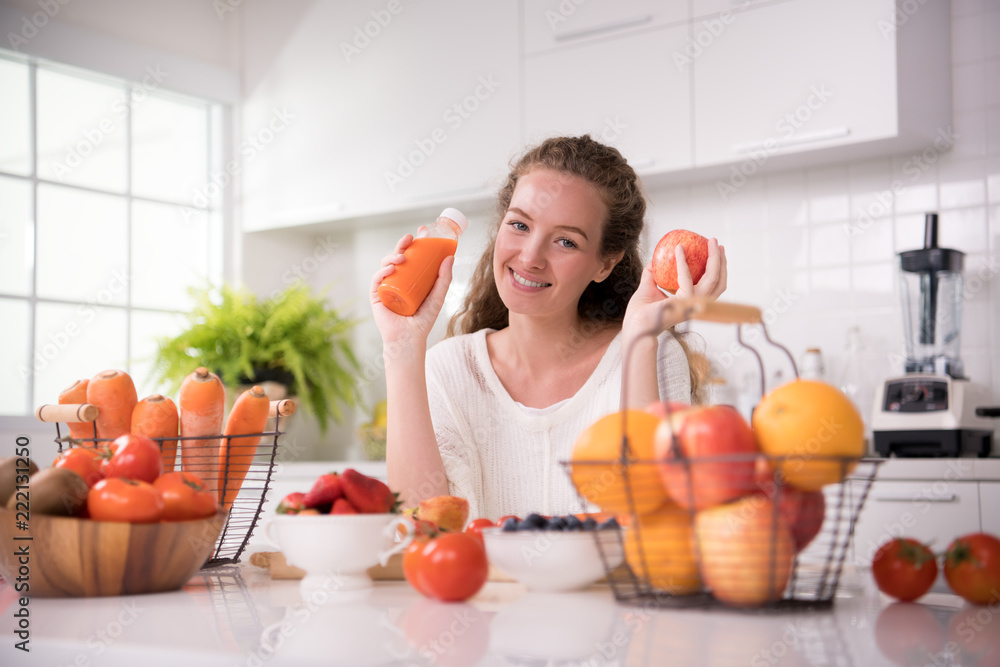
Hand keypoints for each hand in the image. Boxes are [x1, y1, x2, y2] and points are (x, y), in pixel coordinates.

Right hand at [370, 231, 454, 349]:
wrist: (409, 338)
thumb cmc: (423, 319)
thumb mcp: (437, 296)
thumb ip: (444, 278)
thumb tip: (450, 257)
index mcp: (410, 278)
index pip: (412, 256)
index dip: (414, 243)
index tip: (422, 232)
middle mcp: (397, 280)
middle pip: (398, 257)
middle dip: (402, 245)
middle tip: (410, 238)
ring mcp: (386, 286)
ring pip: (386, 265)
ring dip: (392, 256)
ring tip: (402, 258)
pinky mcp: (376, 295)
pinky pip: (377, 279)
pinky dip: (382, 271)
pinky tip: (390, 268)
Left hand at [622, 238, 727, 340]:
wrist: (634, 324)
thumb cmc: (639, 312)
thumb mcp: (647, 287)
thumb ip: (652, 274)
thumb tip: (653, 259)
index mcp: (691, 302)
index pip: (712, 286)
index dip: (717, 269)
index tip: (715, 252)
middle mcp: (695, 304)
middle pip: (718, 283)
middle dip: (722, 262)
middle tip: (717, 244)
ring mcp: (691, 304)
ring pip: (712, 280)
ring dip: (714, 258)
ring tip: (711, 242)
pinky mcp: (682, 302)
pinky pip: (685, 277)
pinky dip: (682, 261)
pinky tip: (678, 248)